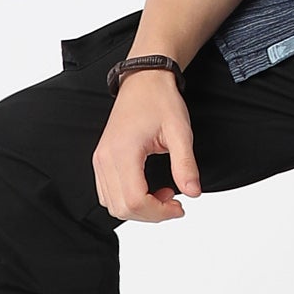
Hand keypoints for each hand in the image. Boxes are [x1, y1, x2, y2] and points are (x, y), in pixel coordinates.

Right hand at [93, 72, 201, 221]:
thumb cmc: (159, 100)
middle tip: (174, 202)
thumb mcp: (180, 131)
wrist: (144, 80)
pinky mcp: (102, 161)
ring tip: (163, 194)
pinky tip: (148, 188)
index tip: (179, 206)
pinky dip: (128, 200)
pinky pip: (109, 194)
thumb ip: (185, 165)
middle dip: (151, 213)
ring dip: (139, 209)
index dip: (159, 212)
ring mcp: (100, 160)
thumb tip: (193, 193)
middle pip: (122, 208)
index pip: (134, 200)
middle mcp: (105, 159)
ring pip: (113, 205)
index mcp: (122, 152)